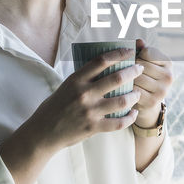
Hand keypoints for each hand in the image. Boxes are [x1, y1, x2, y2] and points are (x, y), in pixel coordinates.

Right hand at [1, 47, 142, 183]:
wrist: (43, 132)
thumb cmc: (54, 107)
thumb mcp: (65, 86)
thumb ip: (83, 78)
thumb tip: (104, 66)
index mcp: (76, 80)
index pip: (101, 61)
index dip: (118, 53)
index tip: (129, 51)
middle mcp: (84, 94)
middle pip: (116, 78)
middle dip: (133, 71)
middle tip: (140, 69)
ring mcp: (89, 111)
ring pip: (121, 100)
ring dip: (134, 96)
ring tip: (138, 93)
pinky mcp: (93, 127)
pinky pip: (118, 122)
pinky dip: (129, 117)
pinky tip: (134, 113)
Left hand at [132, 38, 173, 126]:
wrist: (147, 101)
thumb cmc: (144, 75)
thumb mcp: (145, 60)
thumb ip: (141, 48)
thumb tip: (139, 42)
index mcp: (168, 62)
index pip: (147, 52)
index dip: (137, 54)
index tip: (134, 59)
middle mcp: (169, 76)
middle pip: (141, 65)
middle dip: (130, 67)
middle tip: (124, 70)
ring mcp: (162, 90)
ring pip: (137, 78)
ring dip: (127, 78)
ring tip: (124, 79)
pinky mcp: (153, 102)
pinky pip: (134, 91)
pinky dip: (128, 90)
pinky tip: (126, 89)